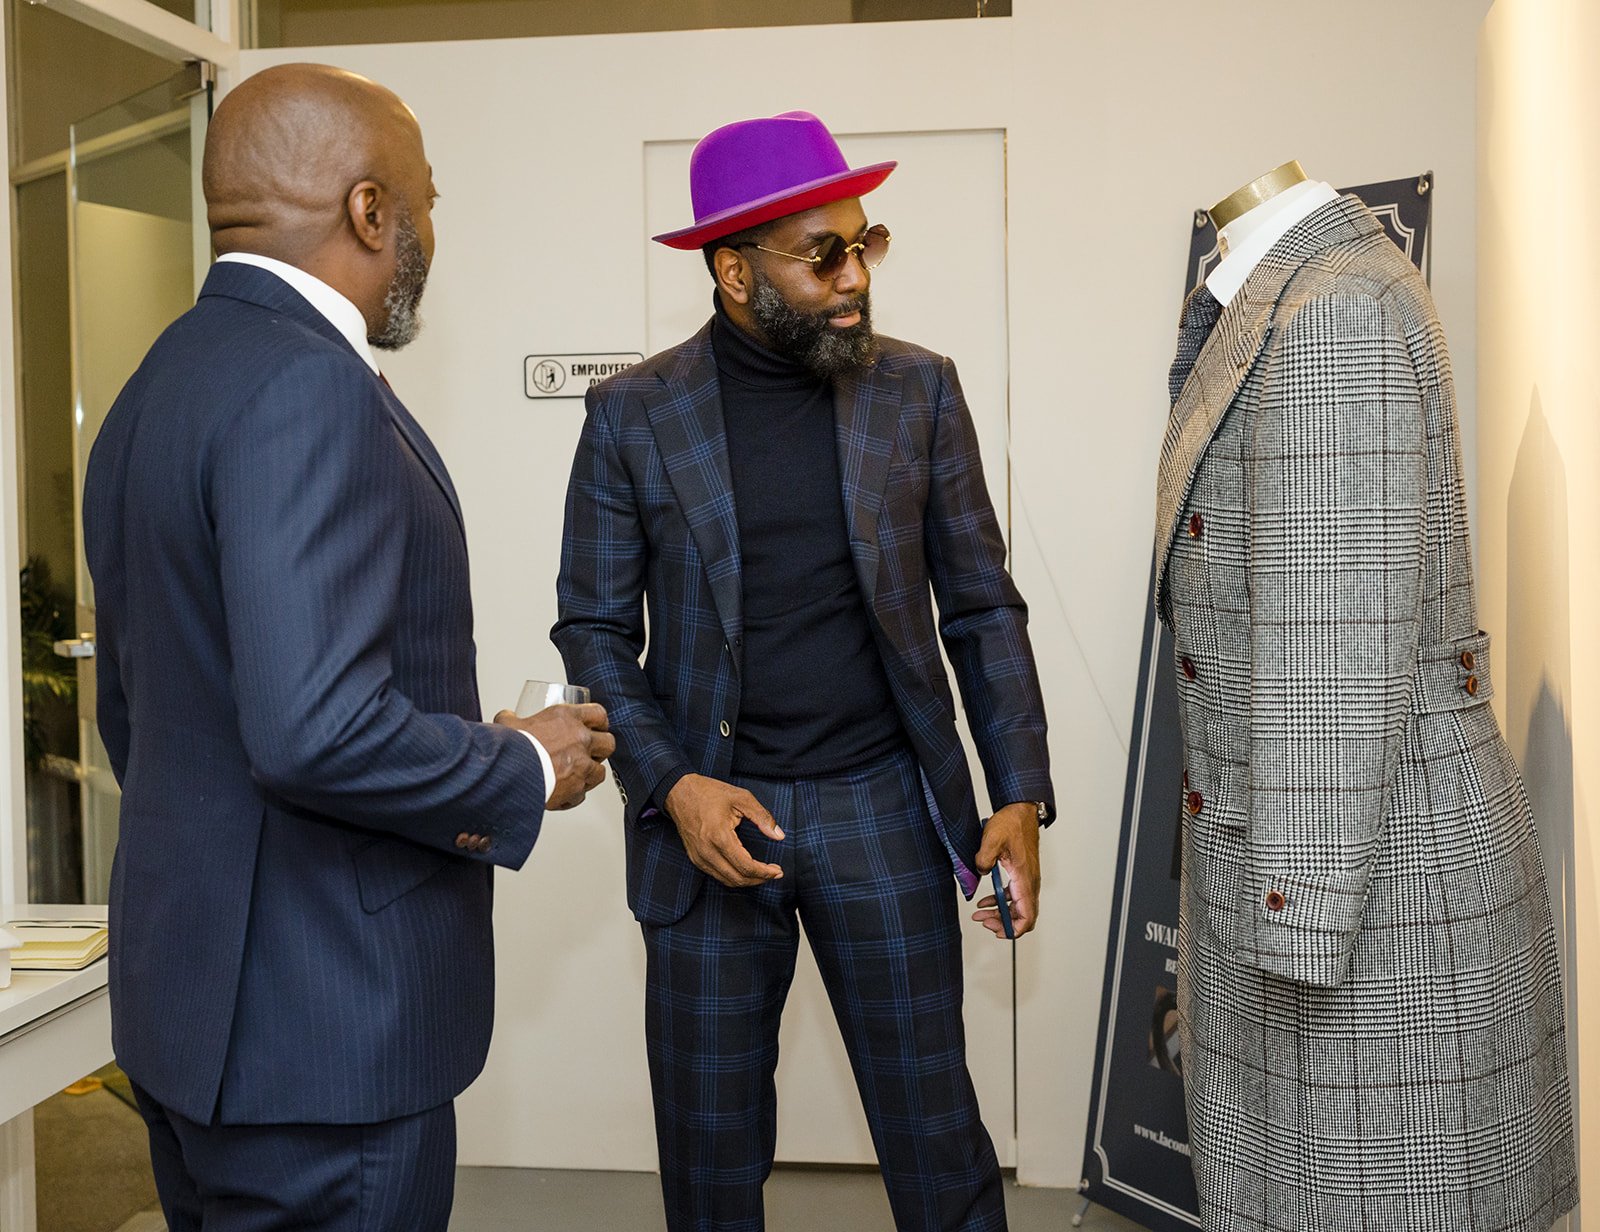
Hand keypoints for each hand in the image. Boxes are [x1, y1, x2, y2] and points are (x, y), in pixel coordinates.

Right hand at [495, 703, 614, 810]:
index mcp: (567, 718)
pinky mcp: (577, 788)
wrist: (510, 773)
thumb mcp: (508, 724)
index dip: (599, 722)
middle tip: (590, 752)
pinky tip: (562, 794)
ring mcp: (582, 765)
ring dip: (590, 774)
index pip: (598, 714)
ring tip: (576, 776)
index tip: (596, 727)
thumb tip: (508, 718)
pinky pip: (582, 794)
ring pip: (600, 771)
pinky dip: (573, 796)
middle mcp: (580, 740)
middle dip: (601, 748)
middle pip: (608, 742)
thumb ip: (512, 719)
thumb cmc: (511, 748)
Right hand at [665, 773, 783, 887]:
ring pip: (727, 881)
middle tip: (774, 873)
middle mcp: (707, 852)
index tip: (777, 871)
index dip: (765, 873)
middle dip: (759, 879)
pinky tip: (745, 869)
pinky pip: (717, 875)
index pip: (746, 866)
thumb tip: (779, 836)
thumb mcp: (741, 798)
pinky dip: (733, 876)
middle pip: (737, 879)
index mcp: (719, 837)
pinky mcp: (695, 858)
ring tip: (762, 873)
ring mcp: (699, 857)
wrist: (679, 792)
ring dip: (747, 880)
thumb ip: (762, 817)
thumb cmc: (709, 792)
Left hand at [972, 802, 1040, 938]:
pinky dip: (1001, 902)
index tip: (998, 932)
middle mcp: (1029, 882)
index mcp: (1024, 878)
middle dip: (1003, 923)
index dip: (1014, 929)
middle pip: (1023, 916)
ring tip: (980, 914)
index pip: (1027, 915)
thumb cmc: (1012, 823)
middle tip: (983, 922)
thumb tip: (980, 872)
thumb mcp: (992, 838)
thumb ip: (984, 858)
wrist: (1021, 810)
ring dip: (1001, 914)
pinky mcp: (1022, 875)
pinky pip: (1015, 896)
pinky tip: (985, 900)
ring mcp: (1027, 879)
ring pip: (1018, 908)